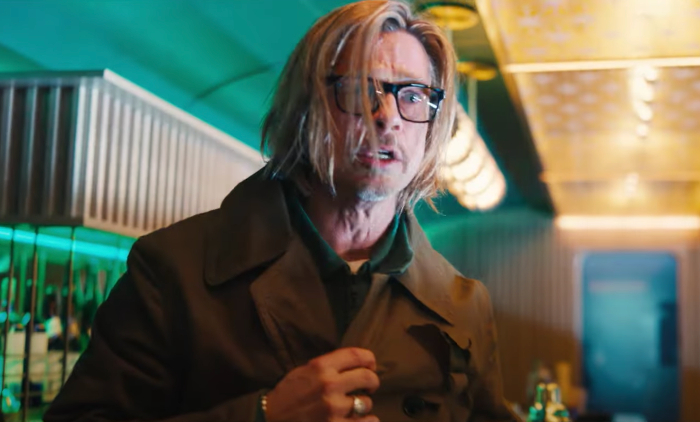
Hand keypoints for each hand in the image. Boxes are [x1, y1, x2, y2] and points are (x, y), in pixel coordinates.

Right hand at [265, 347, 379, 421]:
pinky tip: (361, 420)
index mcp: (321, 366)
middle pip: (367, 377)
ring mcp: (333, 407)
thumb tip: (358, 365)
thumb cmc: (289, 394)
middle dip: (372, 382)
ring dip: (363, 406)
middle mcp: (329, 384)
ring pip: (366, 403)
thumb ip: (329, 366)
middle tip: (369, 387)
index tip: (371, 365)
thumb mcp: (305, 371)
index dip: (369, 359)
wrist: (270, 418)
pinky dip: (367, 421)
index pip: (356, 355)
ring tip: (354, 408)